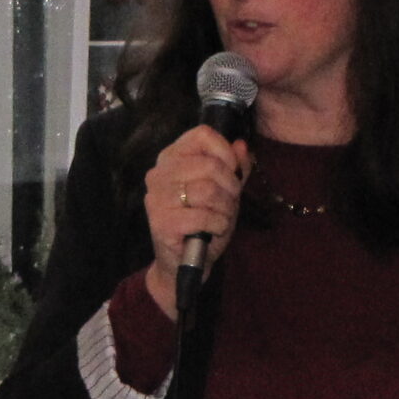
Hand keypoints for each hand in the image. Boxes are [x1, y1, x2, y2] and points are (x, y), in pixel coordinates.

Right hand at [142, 124, 251, 317]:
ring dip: (225, 208)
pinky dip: (218, 224)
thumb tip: (242, 145)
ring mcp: (156, 197)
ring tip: (220, 218)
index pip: (202, 135)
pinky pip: (203, 215)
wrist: (183, 263)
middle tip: (228, 203)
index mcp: (171, 158)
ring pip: (208, 190)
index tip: (232, 172)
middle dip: (230, 187)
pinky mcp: (161, 222)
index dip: (225, 152)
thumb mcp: (225, 191)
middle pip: (210, 165)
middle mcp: (158, 173)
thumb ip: (235, 167)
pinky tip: (213, 230)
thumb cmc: (203, 222)